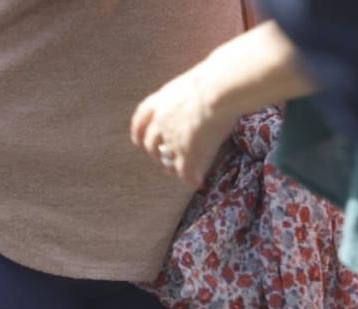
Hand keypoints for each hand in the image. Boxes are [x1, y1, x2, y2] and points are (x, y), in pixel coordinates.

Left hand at [131, 66, 239, 184]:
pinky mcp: (187, 153)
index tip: (137, 140)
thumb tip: (208, 86)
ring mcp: (173, 139)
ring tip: (180, 171)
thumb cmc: (217, 78)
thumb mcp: (195, 81)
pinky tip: (197, 181)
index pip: (140, 119)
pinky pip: (184, 171)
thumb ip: (192, 91)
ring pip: (166, 159)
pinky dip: (189, 178)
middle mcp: (161, 121)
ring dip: (172, 167)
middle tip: (163, 159)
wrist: (220, 88)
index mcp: (161, 101)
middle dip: (155, 153)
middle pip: (150, 143)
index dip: (138, 132)